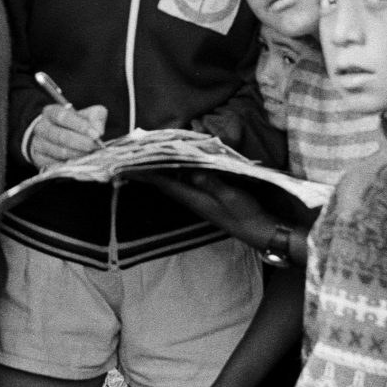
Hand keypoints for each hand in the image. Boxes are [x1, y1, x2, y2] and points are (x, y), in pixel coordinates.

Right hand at [27, 103, 107, 167]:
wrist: (58, 137)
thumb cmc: (75, 124)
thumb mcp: (87, 114)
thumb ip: (96, 117)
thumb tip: (98, 131)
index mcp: (51, 112)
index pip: (63, 116)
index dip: (80, 125)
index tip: (96, 134)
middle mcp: (41, 127)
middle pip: (59, 136)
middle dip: (79, 142)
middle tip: (94, 147)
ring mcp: (38, 144)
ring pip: (57, 151)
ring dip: (76, 154)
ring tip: (90, 155)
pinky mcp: (39, 159)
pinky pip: (55, 164)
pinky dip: (69, 165)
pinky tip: (80, 163)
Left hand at [134, 170, 282, 249]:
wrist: (260, 231)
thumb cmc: (246, 214)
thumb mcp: (230, 196)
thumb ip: (211, 184)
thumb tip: (191, 172)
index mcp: (194, 198)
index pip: (164, 183)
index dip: (145, 173)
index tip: (126, 165)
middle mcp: (192, 199)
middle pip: (164, 181)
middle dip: (147, 170)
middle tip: (132, 155)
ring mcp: (199, 199)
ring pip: (174, 182)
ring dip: (160, 170)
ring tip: (147, 156)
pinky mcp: (208, 198)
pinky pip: (185, 182)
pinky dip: (177, 172)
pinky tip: (177, 165)